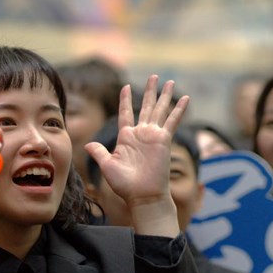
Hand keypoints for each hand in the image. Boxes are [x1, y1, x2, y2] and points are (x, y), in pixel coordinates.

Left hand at [84, 76, 188, 236]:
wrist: (142, 196)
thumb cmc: (125, 185)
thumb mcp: (107, 166)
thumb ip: (99, 152)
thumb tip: (87, 145)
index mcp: (126, 138)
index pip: (126, 113)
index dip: (126, 100)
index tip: (125, 87)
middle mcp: (140, 134)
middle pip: (145, 107)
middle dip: (149, 91)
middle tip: (154, 76)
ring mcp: (153, 136)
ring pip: (160, 110)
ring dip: (164, 95)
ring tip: (169, 81)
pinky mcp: (164, 140)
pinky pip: (172, 121)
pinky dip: (179, 109)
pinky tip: (185, 98)